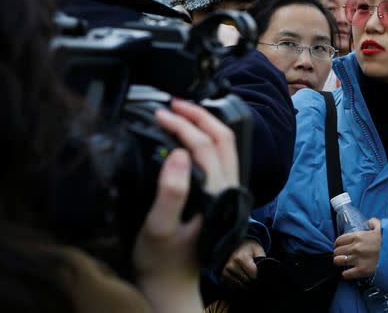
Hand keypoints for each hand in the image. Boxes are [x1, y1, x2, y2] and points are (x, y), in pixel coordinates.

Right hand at [132, 99, 239, 311]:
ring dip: (206, 123)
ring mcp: (228, 190)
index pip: (205, 145)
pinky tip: (190, 134)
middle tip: (174, 103)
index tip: (160, 114)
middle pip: (223, 138)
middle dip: (200, 115)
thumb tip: (180, 153)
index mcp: (217, 193)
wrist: (172, 284)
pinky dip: (207, 137)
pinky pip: (221, 155)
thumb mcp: (159, 227)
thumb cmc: (162, 260)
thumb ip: (171, 191)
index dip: (183, 125)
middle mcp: (229, 188)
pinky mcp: (222, 193)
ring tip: (182, 111)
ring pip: (226, 145)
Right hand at [221, 239, 265, 287]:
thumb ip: (262, 261)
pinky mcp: (223, 276)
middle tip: (257, 278)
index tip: (262, 276)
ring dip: (247, 284)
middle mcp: (231, 265)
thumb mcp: (258, 250)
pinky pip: (233, 286)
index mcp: (241, 258)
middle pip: (247, 281)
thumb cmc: (249, 248)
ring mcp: (226, 271)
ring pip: (240, 285)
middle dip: (254, 281)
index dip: (259, 277)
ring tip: (251, 278)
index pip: (253, 275)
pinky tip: (243, 279)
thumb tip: (265, 272)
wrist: (236, 245)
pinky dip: (239, 284)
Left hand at [333, 218, 381, 279]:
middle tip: (342, 255)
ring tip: (344, 263)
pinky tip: (350, 272)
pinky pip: (346, 274)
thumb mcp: (381, 227)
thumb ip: (374, 223)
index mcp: (358, 236)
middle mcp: (355, 248)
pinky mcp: (361, 271)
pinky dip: (346, 274)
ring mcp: (357, 259)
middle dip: (338, 253)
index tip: (340, 246)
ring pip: (338, 261)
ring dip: (339, 262)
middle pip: (337, 251)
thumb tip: (369, 222)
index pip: (339, 240)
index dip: (338, 244)